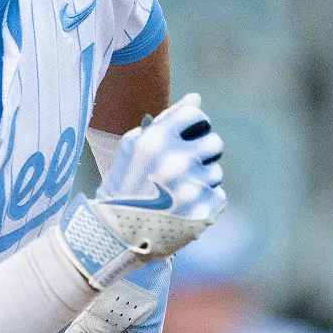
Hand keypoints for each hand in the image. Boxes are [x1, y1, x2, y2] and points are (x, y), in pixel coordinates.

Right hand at [56, 94, 224, 289]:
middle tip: (184, 168)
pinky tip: (183, 208)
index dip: (195, 125)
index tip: (188, 137)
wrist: (115, 234)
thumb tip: (196, 98)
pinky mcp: (203, 211)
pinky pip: (217, 195)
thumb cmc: (123, 185)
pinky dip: (204, 202)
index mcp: (157, 140)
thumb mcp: (133, 147)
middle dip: (203, 153)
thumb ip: (165, 120)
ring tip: (177, 192)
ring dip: (201, 179)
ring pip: (216, 171)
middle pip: (214, 142)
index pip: (197, 116)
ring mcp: (191, 188)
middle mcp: (176, 161)